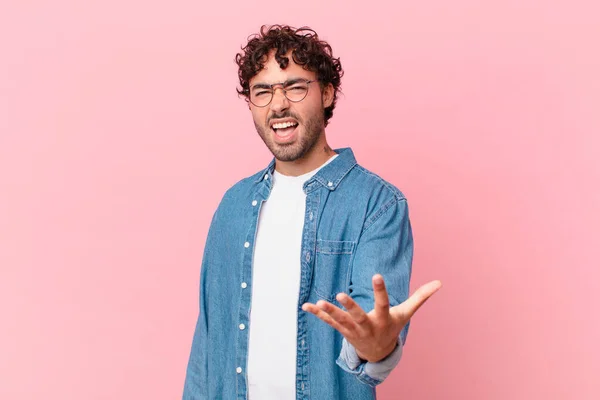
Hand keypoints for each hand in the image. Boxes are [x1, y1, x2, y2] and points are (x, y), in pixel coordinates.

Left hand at [302, 275, 441, 362]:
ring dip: (329, 312)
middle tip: (340, 294)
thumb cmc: (392, 327)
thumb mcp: (406, 314)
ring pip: (340, 321)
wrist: (379, 354)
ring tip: (320, 302)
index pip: (383, 303)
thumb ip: (420, 297)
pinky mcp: (342, 331)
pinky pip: (328, 322)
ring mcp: (353, 330)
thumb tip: (440, 282)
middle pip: (358, 315)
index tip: (377, 275)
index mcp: (384, 319)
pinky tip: (306, 306)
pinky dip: (318, 315)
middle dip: (349, 307)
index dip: (380, 290)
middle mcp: (367, 325)